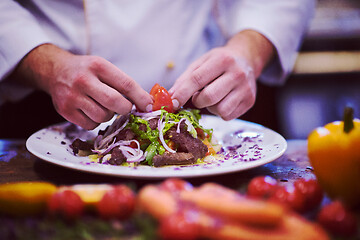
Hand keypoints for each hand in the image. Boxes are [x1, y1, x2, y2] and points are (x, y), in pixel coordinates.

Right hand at [14, 44, 151, 129]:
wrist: (55, 71)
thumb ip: (124, 84)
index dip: (141, 98)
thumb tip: (148, 104)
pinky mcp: (65, 111)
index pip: (126, 84)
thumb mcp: (105, 69)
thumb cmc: (87, 71)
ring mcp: (72, 96)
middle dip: (125, 108)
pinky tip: (91, 110)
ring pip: (103, 117)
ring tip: (102, 105)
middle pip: (115, 102)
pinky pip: (91, 125)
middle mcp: (84, 80)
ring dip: (109, 115)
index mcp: (98, 66)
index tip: (149, 106)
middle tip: (124, 107)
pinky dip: (96, 121)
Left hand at [169, 30, 273, 119]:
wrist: (246, 60)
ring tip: (214, 96)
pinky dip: (220, 111)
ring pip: (219, 110)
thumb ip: (184, 80)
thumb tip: (170, 98)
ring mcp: (246, 89)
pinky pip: (228, 116)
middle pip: (209, 97)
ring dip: (210, 107)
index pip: (197, 79)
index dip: (182, 93)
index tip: (172, 103)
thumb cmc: (219, 62)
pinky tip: (223, 101)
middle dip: (198, 101)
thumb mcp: (201, 63)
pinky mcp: (250, 101)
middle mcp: (237, 74)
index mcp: (222, 60)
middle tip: (198, 96)